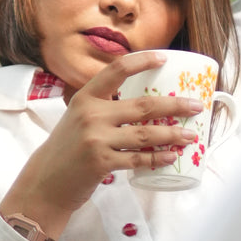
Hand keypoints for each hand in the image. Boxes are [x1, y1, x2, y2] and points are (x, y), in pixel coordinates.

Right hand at [0, 52, 203, 239]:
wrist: (45, 181)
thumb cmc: (67, 148)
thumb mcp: (78, 118)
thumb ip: (103, 107)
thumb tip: (145, 103)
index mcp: (85, 98)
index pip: (116, 71)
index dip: (142, 61)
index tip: (164, 58)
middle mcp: (91, 115)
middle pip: (142, 105)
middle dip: (174, 105)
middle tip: (196, 106)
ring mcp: (96, 139)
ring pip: (145, 134)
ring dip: (172, 134)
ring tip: (191, 136)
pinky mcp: (101, 162)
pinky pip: (138, 159)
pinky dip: (157, 158)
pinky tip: (172, 156)